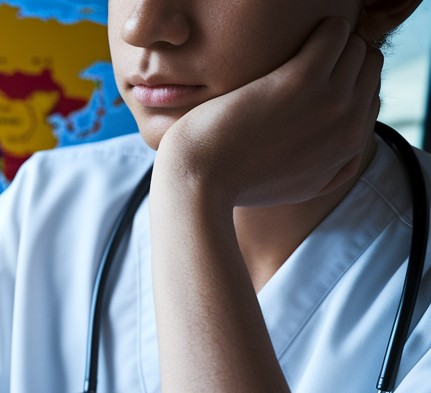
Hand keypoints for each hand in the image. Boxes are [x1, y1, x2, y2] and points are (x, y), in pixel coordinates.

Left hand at [156, 17, 381, 208]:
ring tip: (294, 50)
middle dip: (341, 57)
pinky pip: (334, 32)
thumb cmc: (234, 180)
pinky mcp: (303, 80)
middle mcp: (350, 125)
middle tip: (303, 61)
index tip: (312, 81)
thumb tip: (343, 150)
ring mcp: (331, 101)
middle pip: (368, 67)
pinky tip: (289, 37)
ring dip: (329, 40)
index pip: (370, 95)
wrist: (200, 182)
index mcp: (349, 149)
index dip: (343, 82)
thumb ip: (328, 168)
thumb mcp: (295, 187)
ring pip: (355, 46)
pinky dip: (318, 28)